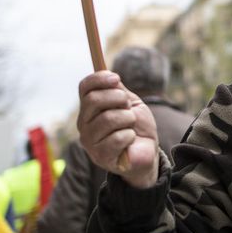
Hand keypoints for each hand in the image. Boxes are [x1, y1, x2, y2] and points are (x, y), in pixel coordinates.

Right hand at [77, 71, 159, 189]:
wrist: (147, 151)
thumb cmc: (136, 126)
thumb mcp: (130, 103)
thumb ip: (118, 90)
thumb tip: (109, 76)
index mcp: (89, 108)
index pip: (85, 87)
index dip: (99, 79)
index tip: (116, 78)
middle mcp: (84, 124)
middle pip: (93, 100)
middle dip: (118, 99)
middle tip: (128, 107)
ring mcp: (90, 141)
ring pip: (108, 118)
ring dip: (128, 119)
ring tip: (131, 126)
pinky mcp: (100, 156)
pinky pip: (118, 137)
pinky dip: (130, 136)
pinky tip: (130, 140)